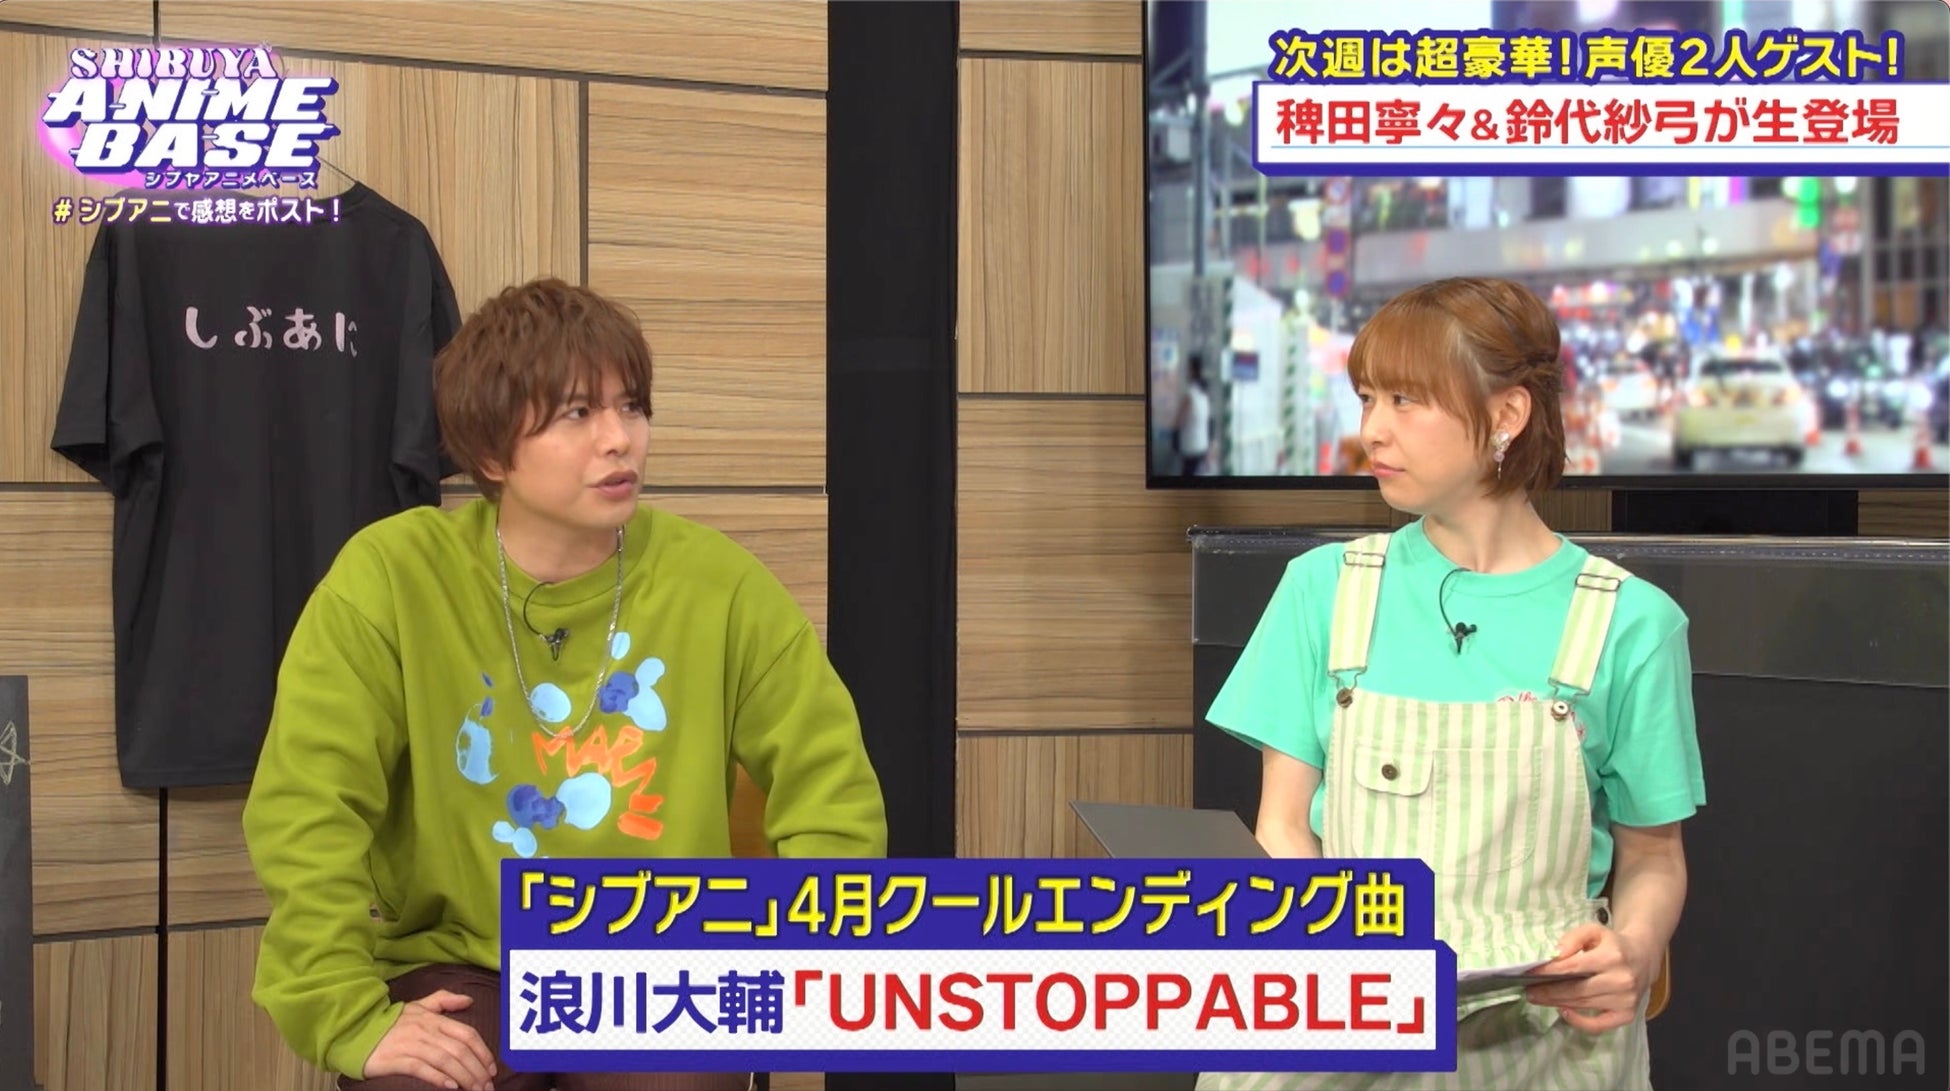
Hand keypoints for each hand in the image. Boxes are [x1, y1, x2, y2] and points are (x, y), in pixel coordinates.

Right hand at [362, 989, 499, 1089]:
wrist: (355, 1031)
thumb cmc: (391, 1022)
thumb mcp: (418, 1006)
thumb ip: (444, 1000)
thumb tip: (469, 999)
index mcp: (433, 1018)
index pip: (467, 1034)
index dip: (483, 1052)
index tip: (492, 1069)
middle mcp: (424, 1030)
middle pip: (459, 1051)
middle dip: (477, 1070)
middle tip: (487, 1087)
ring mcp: (410, 1044)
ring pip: (444, 1061)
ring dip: (464, 1077)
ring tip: (474, 1090)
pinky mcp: (395, 1059)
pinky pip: (421, 1069)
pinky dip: (438, 1078)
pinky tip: (451, 1087)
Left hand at [1522, 922, 1656, 1033]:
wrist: (1642, 957)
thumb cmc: (1612, 944)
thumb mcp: (1594, 931)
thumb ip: (1573, 938)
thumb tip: (1556, 955)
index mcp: (1612, 957)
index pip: (1574, 967)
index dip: (1549, 972)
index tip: (1529, 973)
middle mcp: (1621, 980)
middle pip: (1576, 990)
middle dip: (1548, 992)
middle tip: (1529, 991)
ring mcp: (1625, 1000)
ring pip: (1583, 1005)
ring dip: (1557, 1003)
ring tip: (1538, 998)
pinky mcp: (1627, 1015)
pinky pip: (1599, 1025)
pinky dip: (1579, 1022)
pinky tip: (1563, 1011)